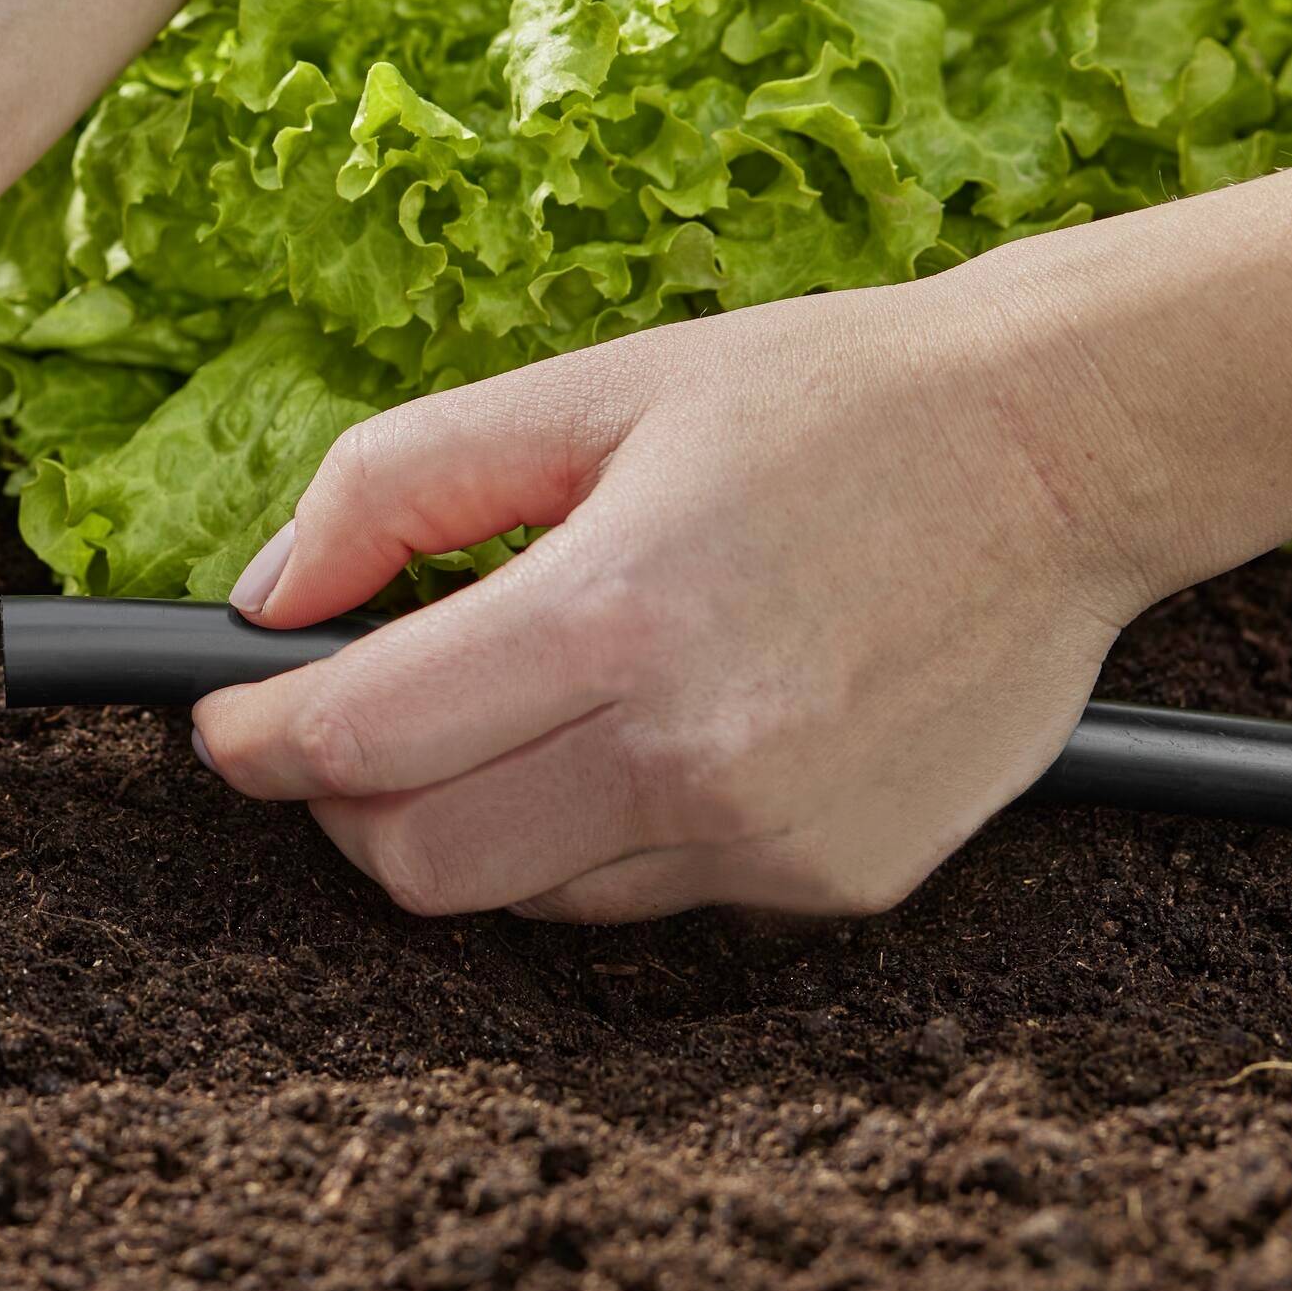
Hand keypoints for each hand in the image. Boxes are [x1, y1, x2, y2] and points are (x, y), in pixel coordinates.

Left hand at [190, 273, 1167, 921]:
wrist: (1064, 452)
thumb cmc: (823, 404)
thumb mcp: (586, 391)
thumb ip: (396, 484)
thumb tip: (265, 595)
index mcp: (613, 613)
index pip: (359, 742)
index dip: (254, 743)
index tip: (226, 724)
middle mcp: (693, 751)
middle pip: (417, 864)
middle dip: (343, 807)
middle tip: (344, 731)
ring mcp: (772, 836)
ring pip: (525, 899)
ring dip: (475, 821)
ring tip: (527, 706)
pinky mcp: (836, 882)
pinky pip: (648, 898)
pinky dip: (604, 834)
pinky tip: (661, 729)